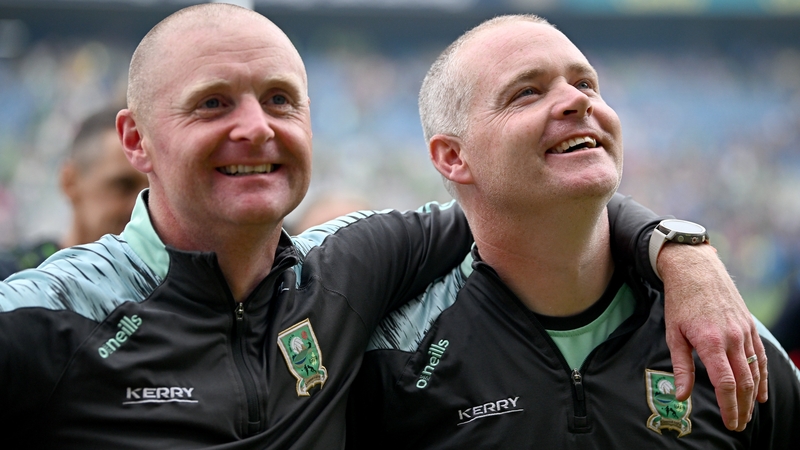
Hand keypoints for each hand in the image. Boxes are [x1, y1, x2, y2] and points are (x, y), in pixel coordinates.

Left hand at [658, 243, 767, 431]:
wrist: (695, 270)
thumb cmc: (680, 302)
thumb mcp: (673, 333)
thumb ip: (681, 366)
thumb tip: (681, 395)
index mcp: (710, 341)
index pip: (725, 382)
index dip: (729, 406)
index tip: (729, 422)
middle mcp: (731, 337)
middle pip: (743, 381)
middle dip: (741, 407)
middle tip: (738, 425)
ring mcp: (743, 331)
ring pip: (755, 371)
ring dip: (752, 396)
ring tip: (747, 415)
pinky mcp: (749, 326)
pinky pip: (760, 356)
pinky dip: (762, 377)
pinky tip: (760, 393)